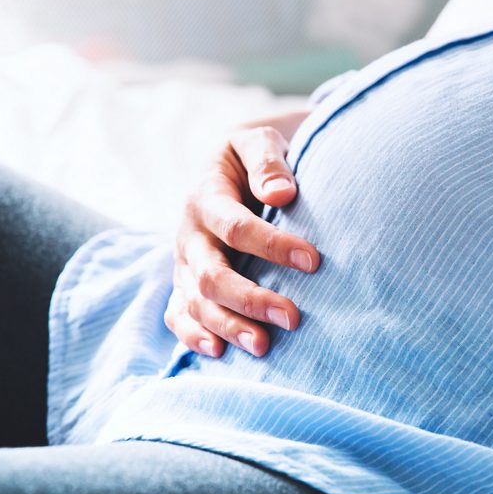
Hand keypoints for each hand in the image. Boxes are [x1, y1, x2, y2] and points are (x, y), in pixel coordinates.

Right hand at [165, 110, 319, 357]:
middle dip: (250, 300)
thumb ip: (267, 161)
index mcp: (205, 196)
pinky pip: (179, 315)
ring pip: (196, 303)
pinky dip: (193, 336)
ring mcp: (184, 263)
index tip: (313, 261)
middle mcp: (189, 234)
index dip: (273, 245)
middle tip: (293, 318)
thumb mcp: (258, 140)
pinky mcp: (184, 283)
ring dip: (228, 326)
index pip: (235, 227)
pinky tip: (219, 353)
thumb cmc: (253, 156)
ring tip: (264, 347)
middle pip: (211, 275)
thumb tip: (281, 194)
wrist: (227, 165)